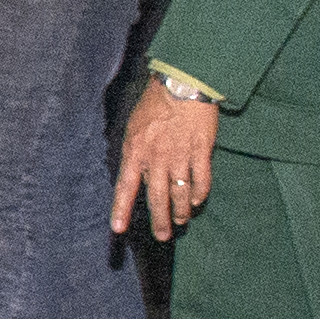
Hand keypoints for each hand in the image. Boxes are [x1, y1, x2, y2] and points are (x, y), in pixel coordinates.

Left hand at [110, 80, 216, 239]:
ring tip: (182, 220)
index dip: (121, 209)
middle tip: (163, 236)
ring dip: (181, 211)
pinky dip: (199, 194)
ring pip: (180, 194)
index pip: (125, 186)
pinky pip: (201, 180)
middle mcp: (156, 157)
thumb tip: (135, 174)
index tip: (118, 230)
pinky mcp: (201, 151)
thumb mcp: (134, 126)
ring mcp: (180, 155)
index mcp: (135, 150)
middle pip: (157, 198)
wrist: (182, 82)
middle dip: (160, 221)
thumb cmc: (155, 103)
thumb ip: (134, 151)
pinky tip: (197, 201)